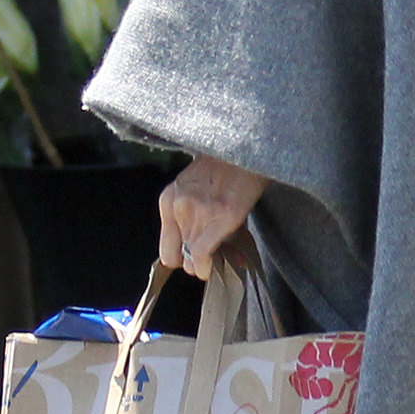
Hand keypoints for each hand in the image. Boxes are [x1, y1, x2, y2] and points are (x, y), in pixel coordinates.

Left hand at [158, 153, 269, 280]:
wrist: (248, 146)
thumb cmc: (228, 165)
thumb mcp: (200, 187)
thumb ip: (197, 216)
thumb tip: (207, 250)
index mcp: (169, 199)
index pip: (166, 249)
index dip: (183, 258)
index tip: (197, 258)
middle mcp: (178, 207)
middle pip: (179, 256)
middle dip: (197, 262)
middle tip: (215, 257)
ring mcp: (198, 212)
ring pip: (191, 259)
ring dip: (207, 264)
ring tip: (224, 255)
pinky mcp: (221, 217)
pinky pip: (202, 254)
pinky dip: (207, 267)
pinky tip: (217, 266)